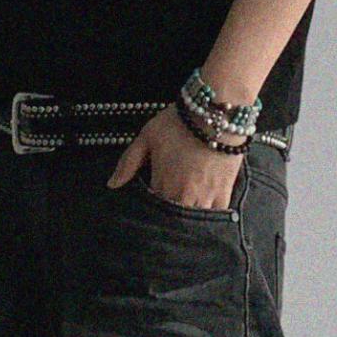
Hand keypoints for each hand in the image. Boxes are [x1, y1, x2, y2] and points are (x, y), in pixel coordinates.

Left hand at [108, 105, 243, 209]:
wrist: (217, 114)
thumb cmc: (180, 122)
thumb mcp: (147, 136)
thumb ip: (128, 162)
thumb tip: (112, 184)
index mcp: (162, 184)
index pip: (151, 209)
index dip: (149, 208)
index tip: (150, 203)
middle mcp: (183, 196)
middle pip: (172, 219)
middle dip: (167, 218)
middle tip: (166, 210)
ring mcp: (205, 197)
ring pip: (193, 221)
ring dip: (187, 219)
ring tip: (184, 210)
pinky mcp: (224, 193)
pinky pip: (216, 215)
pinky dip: (209, 216)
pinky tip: (204, 212)